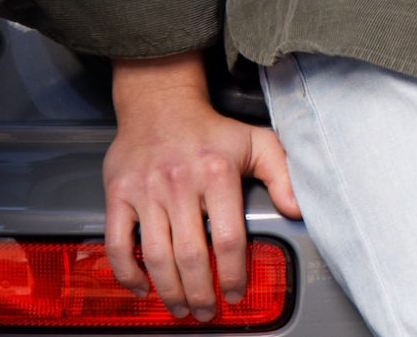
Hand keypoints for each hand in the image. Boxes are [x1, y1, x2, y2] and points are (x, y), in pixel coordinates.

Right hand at [103, 55, 301, 321]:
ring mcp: (145, 190)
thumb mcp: (257, 142)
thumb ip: (283, 175)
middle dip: (200, 293)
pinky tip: (141, 287)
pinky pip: (117, 243)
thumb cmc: (211, 129)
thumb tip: (299, 210)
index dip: (233, 274)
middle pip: (190, 255)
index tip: (236, 294)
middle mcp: (180, 183)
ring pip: (155, 255)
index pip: (227, 238)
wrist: (160, 103)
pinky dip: (126, 272)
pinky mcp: (118, 194)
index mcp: (217, 173)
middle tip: (206, 313)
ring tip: (181, 309)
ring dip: (169, 291)